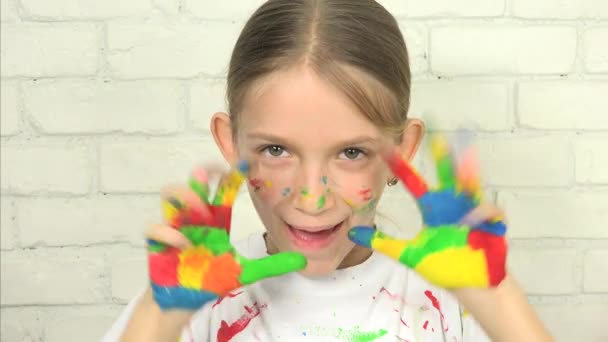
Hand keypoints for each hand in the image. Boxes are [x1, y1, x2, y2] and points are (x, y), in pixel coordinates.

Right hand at [147, 163, 306, 309]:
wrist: (183, 302)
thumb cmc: (210, 280)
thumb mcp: (245, 272)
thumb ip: (271, 265)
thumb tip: (301, 260)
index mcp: (216, 222)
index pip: (223, 193)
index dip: (231, 178)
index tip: (244, 165)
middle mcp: (196, 219)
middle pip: (194, 184)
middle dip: (200, 174)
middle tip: (209, 172)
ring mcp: (176, 228)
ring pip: (170, 195)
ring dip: (183, 197)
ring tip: (200, 211)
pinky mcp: (159, 243)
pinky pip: (156, 228)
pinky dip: (168, 233)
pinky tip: (183, 245)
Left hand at [348, 135, 506, 287]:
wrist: (472, 287)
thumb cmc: (444, 267)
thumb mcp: (409, 255)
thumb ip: (383, 243)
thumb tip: (352, 234)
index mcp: (433, 210)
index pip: (414, 184)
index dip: (402, 168)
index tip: (388, 150)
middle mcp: (451, 206)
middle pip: (447, 176)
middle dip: (443, 156)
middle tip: (437, 133)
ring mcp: (472, 213)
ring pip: (471, 187)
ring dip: (468, 174)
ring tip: (466, 156)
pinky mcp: (491, 225)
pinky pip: (489, 212)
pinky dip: (481, 212)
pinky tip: (472, 220)